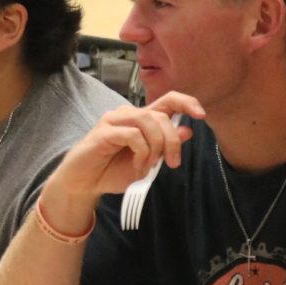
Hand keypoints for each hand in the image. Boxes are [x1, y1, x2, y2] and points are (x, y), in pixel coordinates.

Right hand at [43, 92, 203, 218]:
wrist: (84, 184)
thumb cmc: (112, 171)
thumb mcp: (147, 162)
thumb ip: (165, 146)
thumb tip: (187, 130)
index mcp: (140, 119)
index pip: (168, 100)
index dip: (186, 102)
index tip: (201, 115)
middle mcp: (128, 114)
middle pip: (161, 115)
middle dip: (172, 141)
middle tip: (172, 164)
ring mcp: (114, 120)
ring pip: (148, 121)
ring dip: (156, 147)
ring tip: (148, 166)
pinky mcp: (103, 132)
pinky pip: (133, 135)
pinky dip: (140, 153)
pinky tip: (135, 166)